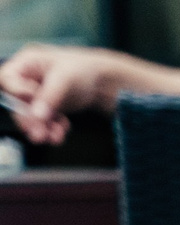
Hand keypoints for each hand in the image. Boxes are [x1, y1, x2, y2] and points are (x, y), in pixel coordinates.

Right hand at [1, 45, 127, 143]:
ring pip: (30, 115)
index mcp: (26, 63)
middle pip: (17, 102)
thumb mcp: (65, 78)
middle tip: (39, 136)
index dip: (16, 94)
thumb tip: (36, 116)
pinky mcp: (45, 107)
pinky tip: (62, 132)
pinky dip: (52, 129)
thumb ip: (49, 96)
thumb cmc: (82, 69)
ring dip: (41, 128)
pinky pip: (43, 121)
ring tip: (56, 138)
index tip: (31, 102)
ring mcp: (35, 94)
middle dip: (29, 120)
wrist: (101, 81)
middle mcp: (26, 79)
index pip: (8, 79)